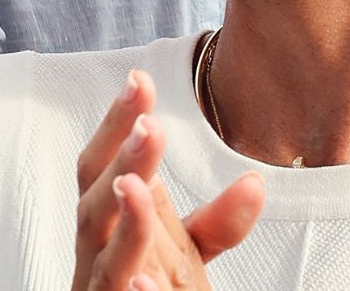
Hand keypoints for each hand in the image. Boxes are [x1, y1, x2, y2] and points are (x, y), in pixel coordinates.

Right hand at [70, 70, 264, 290]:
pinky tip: (142, 279)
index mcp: (108, 217)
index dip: (117, 123)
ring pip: (103, 250)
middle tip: (149, 124)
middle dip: (121, 160)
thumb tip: (254, 181)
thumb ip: (217, 221)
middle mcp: (96, 245)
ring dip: (122, 218)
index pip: (106, 162)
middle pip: (96, 197)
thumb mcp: (187, 251)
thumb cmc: (144, 286)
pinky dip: (126, 286)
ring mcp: (99, 282)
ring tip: (134, 185)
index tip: (140, 80)